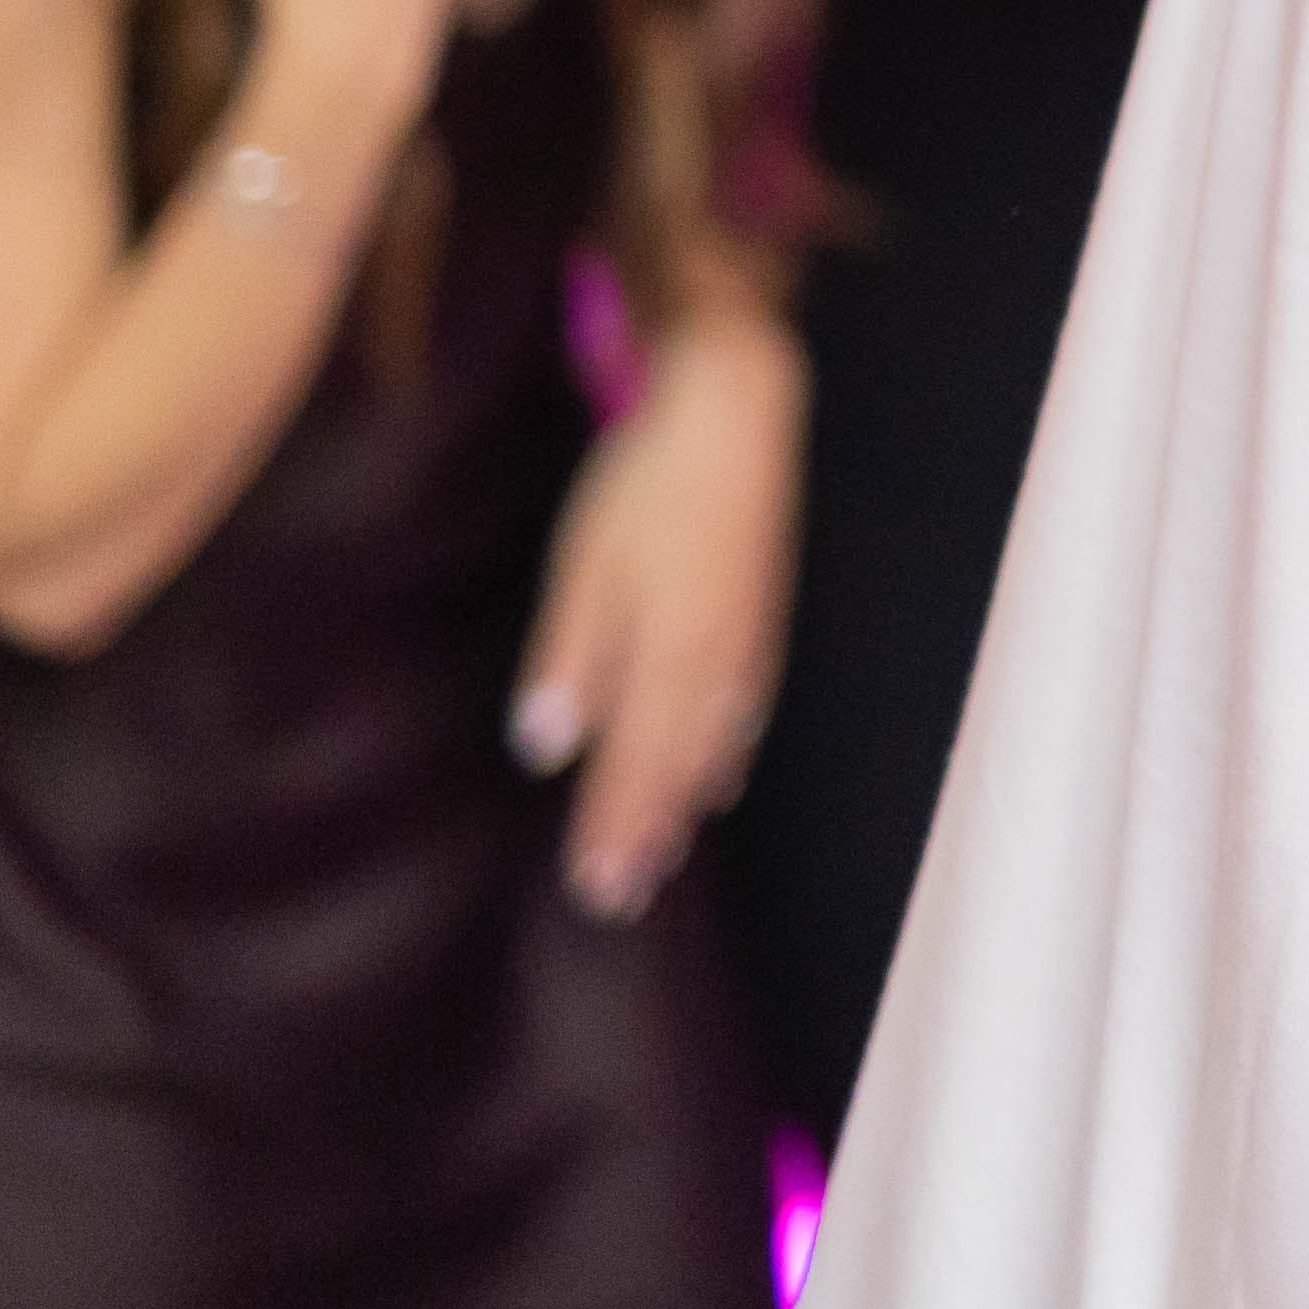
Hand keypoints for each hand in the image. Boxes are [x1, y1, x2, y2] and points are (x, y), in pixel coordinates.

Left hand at [516, 313, 799, 919]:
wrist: (737, 411)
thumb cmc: (648, 483)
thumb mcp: (587, 563)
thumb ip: (570, 657)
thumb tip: (545, 748)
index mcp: (666, 654)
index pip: (635, 763)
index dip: (614, 827)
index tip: (595, 888)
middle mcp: (714, 661)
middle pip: (678, 765)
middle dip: (648, 832)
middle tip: (622, 897)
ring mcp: (746, 637)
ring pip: (714, 741)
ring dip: (686, 802)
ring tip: (665, 853)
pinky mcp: (763, 610)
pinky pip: (747, 704)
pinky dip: (729, 749)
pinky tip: (724, 771)